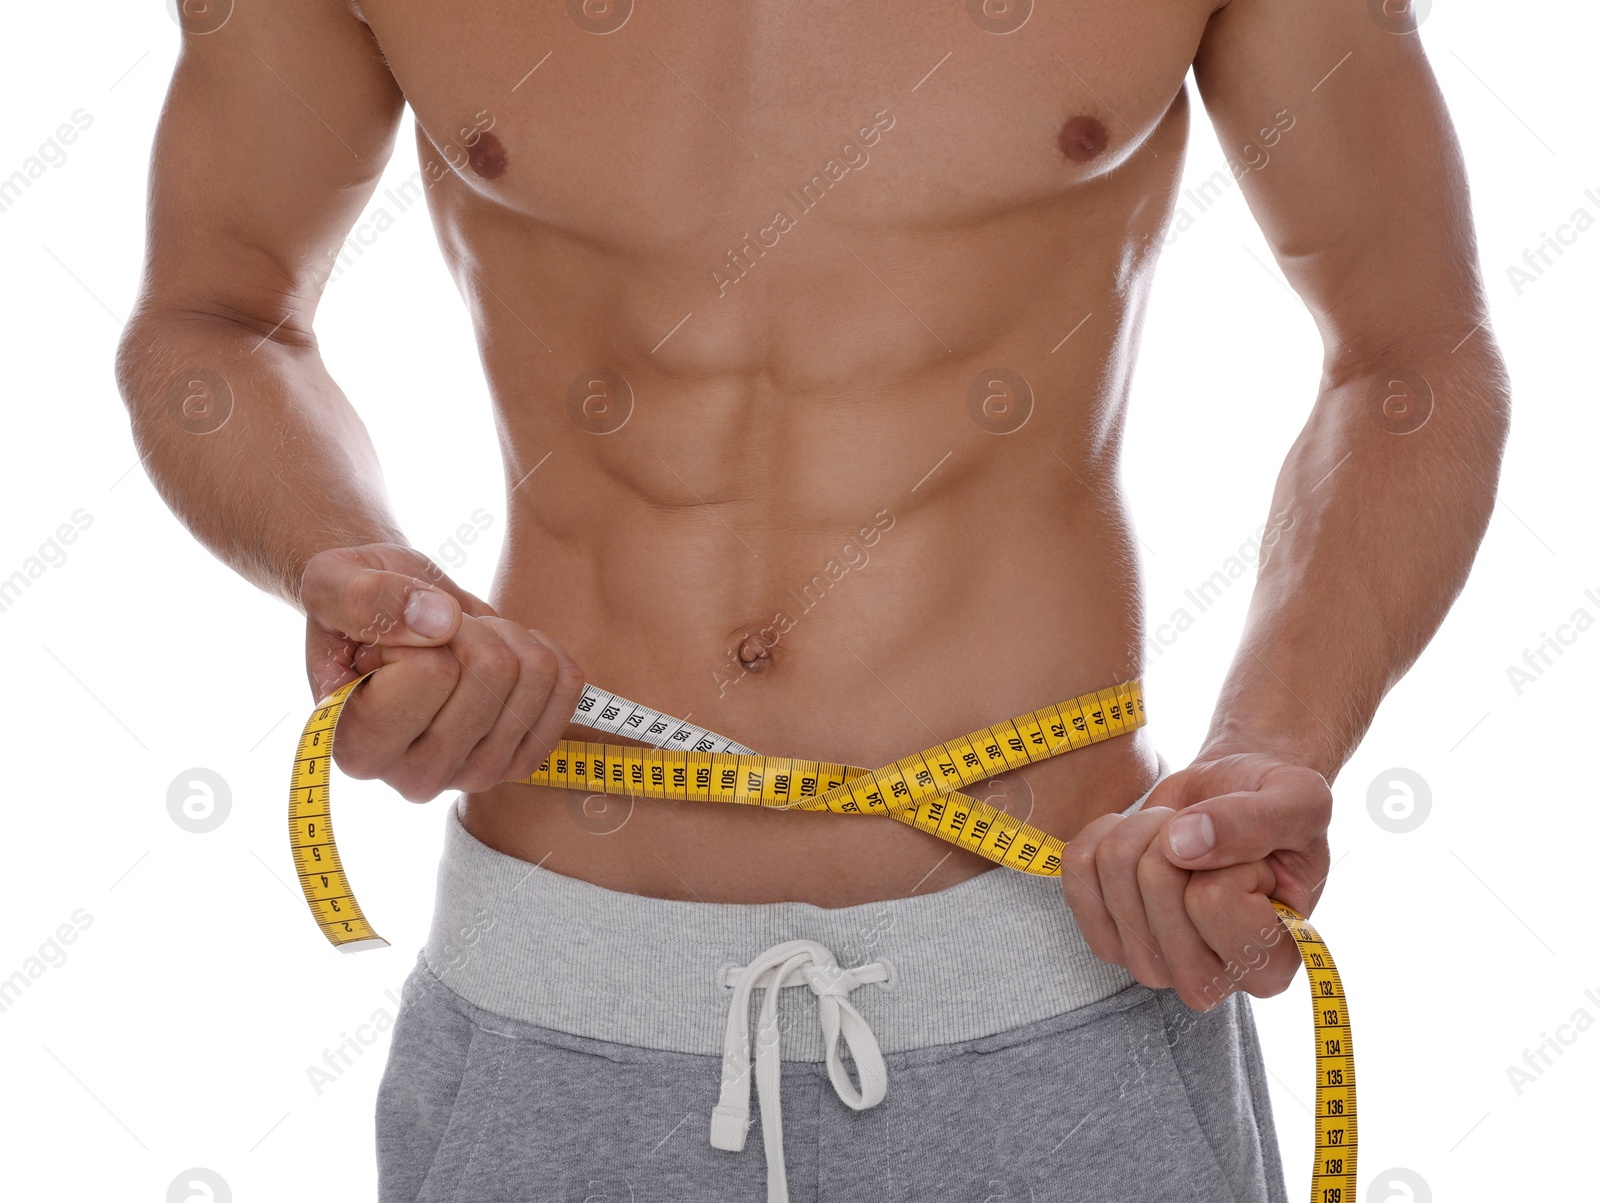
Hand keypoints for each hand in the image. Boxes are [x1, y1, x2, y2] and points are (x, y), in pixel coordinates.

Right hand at [299, 543, 584, 802]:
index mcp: (356, 748)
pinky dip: (538, 647)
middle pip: (492, 672)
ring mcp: (475, 775)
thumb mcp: (333, 582)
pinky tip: (499, 652)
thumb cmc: (356, 603)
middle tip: (433, 630)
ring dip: (502, 634)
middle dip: (468, 626)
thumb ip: (364, 599)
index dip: (418, 626)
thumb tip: (438, 620)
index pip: (430, 672)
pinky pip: (567, 683)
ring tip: (461, 642)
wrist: (391, 617)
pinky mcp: (522, 761)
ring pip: (534, 674)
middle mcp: (415, 777)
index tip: (394, 633)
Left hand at [1059, 752, 1331, 1011]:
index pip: (1213, 899)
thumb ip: (1255, 822)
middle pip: (1154, 882)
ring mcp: (1151, 966)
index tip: (1255, 858)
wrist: (1236, 803)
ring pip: (1113, 869)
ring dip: (1144, 828)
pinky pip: (1076, 867)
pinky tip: (1141, 837)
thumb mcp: (1297, 800)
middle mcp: (1208, 982)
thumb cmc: (1277, 808)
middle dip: (1176, 831)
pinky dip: (1105, 830)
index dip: (1229, 853)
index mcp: (1271, 966)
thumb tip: (1181, 843)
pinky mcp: (1107, 940)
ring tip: (1181, 836)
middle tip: (1210, 836)